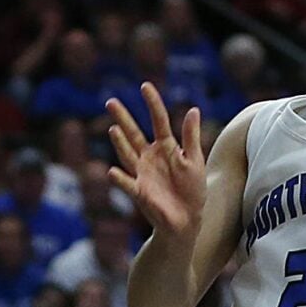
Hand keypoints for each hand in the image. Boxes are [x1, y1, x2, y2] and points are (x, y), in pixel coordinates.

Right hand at [104, 83, 206, 240]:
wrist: (188, 220)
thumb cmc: (192, 190)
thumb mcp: (195, 161)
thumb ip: (191, 136)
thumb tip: (193, 109)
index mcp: (166, 147)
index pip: (158, 120)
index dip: (152, 103)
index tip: (144, 86)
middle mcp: (149, 157)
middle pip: (134, 133)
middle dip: (123, 118)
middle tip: (111, 101)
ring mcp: (142, 174)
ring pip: (127, 155)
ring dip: (120, 144)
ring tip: (113, 130)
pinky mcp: (140, 193)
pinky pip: (128, 184)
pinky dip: (120, 179)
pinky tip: (111, 172)